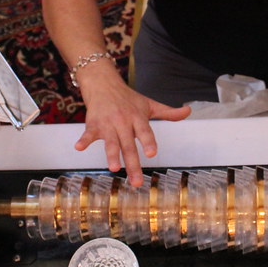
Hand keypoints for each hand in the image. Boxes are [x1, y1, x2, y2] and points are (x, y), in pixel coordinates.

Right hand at [75, 70, 190, 186]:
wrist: (104, 84)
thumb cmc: (128, 98)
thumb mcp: (149, 104)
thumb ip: (168, 112)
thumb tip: (188, 111)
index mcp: (138, 118)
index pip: (145, 132)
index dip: (148, 142)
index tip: (152, 153)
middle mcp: (123, 122)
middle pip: (128, 145)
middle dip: (132, 164)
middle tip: (137, 182)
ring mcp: (108, 124)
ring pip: (110, 142)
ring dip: (111, 155)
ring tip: (114, 168)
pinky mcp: (93, 125)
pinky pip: (88, 134)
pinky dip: (84, 141)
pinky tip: (79, 148)